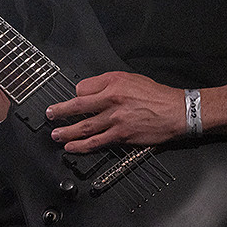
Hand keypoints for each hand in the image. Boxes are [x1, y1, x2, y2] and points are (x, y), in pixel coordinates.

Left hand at [44, 71, 185, 152]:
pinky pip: (97, 142)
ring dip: (67, 132)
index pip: (83, 89)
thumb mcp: (131, 78)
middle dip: (60, 112)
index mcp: (113, 84)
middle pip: (78, 107)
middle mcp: (112, 100)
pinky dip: (82, 146)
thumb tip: (89, 91)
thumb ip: (108, 83)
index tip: (71, 101)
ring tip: (56, 135)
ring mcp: (115, 120)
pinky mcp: (121, 136)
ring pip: (84, 127)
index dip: (76, 95)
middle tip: (49, 115)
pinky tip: (72, 147)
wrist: (176, 111)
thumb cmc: (156, 95)